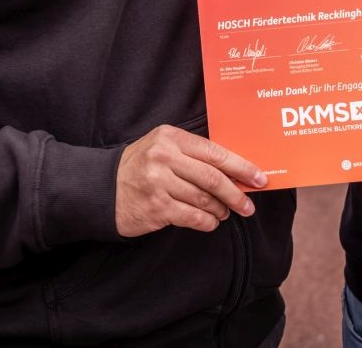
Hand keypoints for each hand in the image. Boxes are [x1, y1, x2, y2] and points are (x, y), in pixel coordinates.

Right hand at [115, 124, 265, 237]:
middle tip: (249, 205)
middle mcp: (164, 157)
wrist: (102, 189)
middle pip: (212, 177)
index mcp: (170, 137)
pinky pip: (192, 217)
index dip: (241, 167)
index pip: (215, 152)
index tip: (259, 179)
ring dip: (220, 209)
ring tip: (225, 212)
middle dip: (236, 193)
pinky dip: (207, 222)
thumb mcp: (163, 148)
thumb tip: (236, 171)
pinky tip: (210, 222)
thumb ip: (194, 154)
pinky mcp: (155, 208)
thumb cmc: (140, 167)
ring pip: (204, 199)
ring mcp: (158, 183)